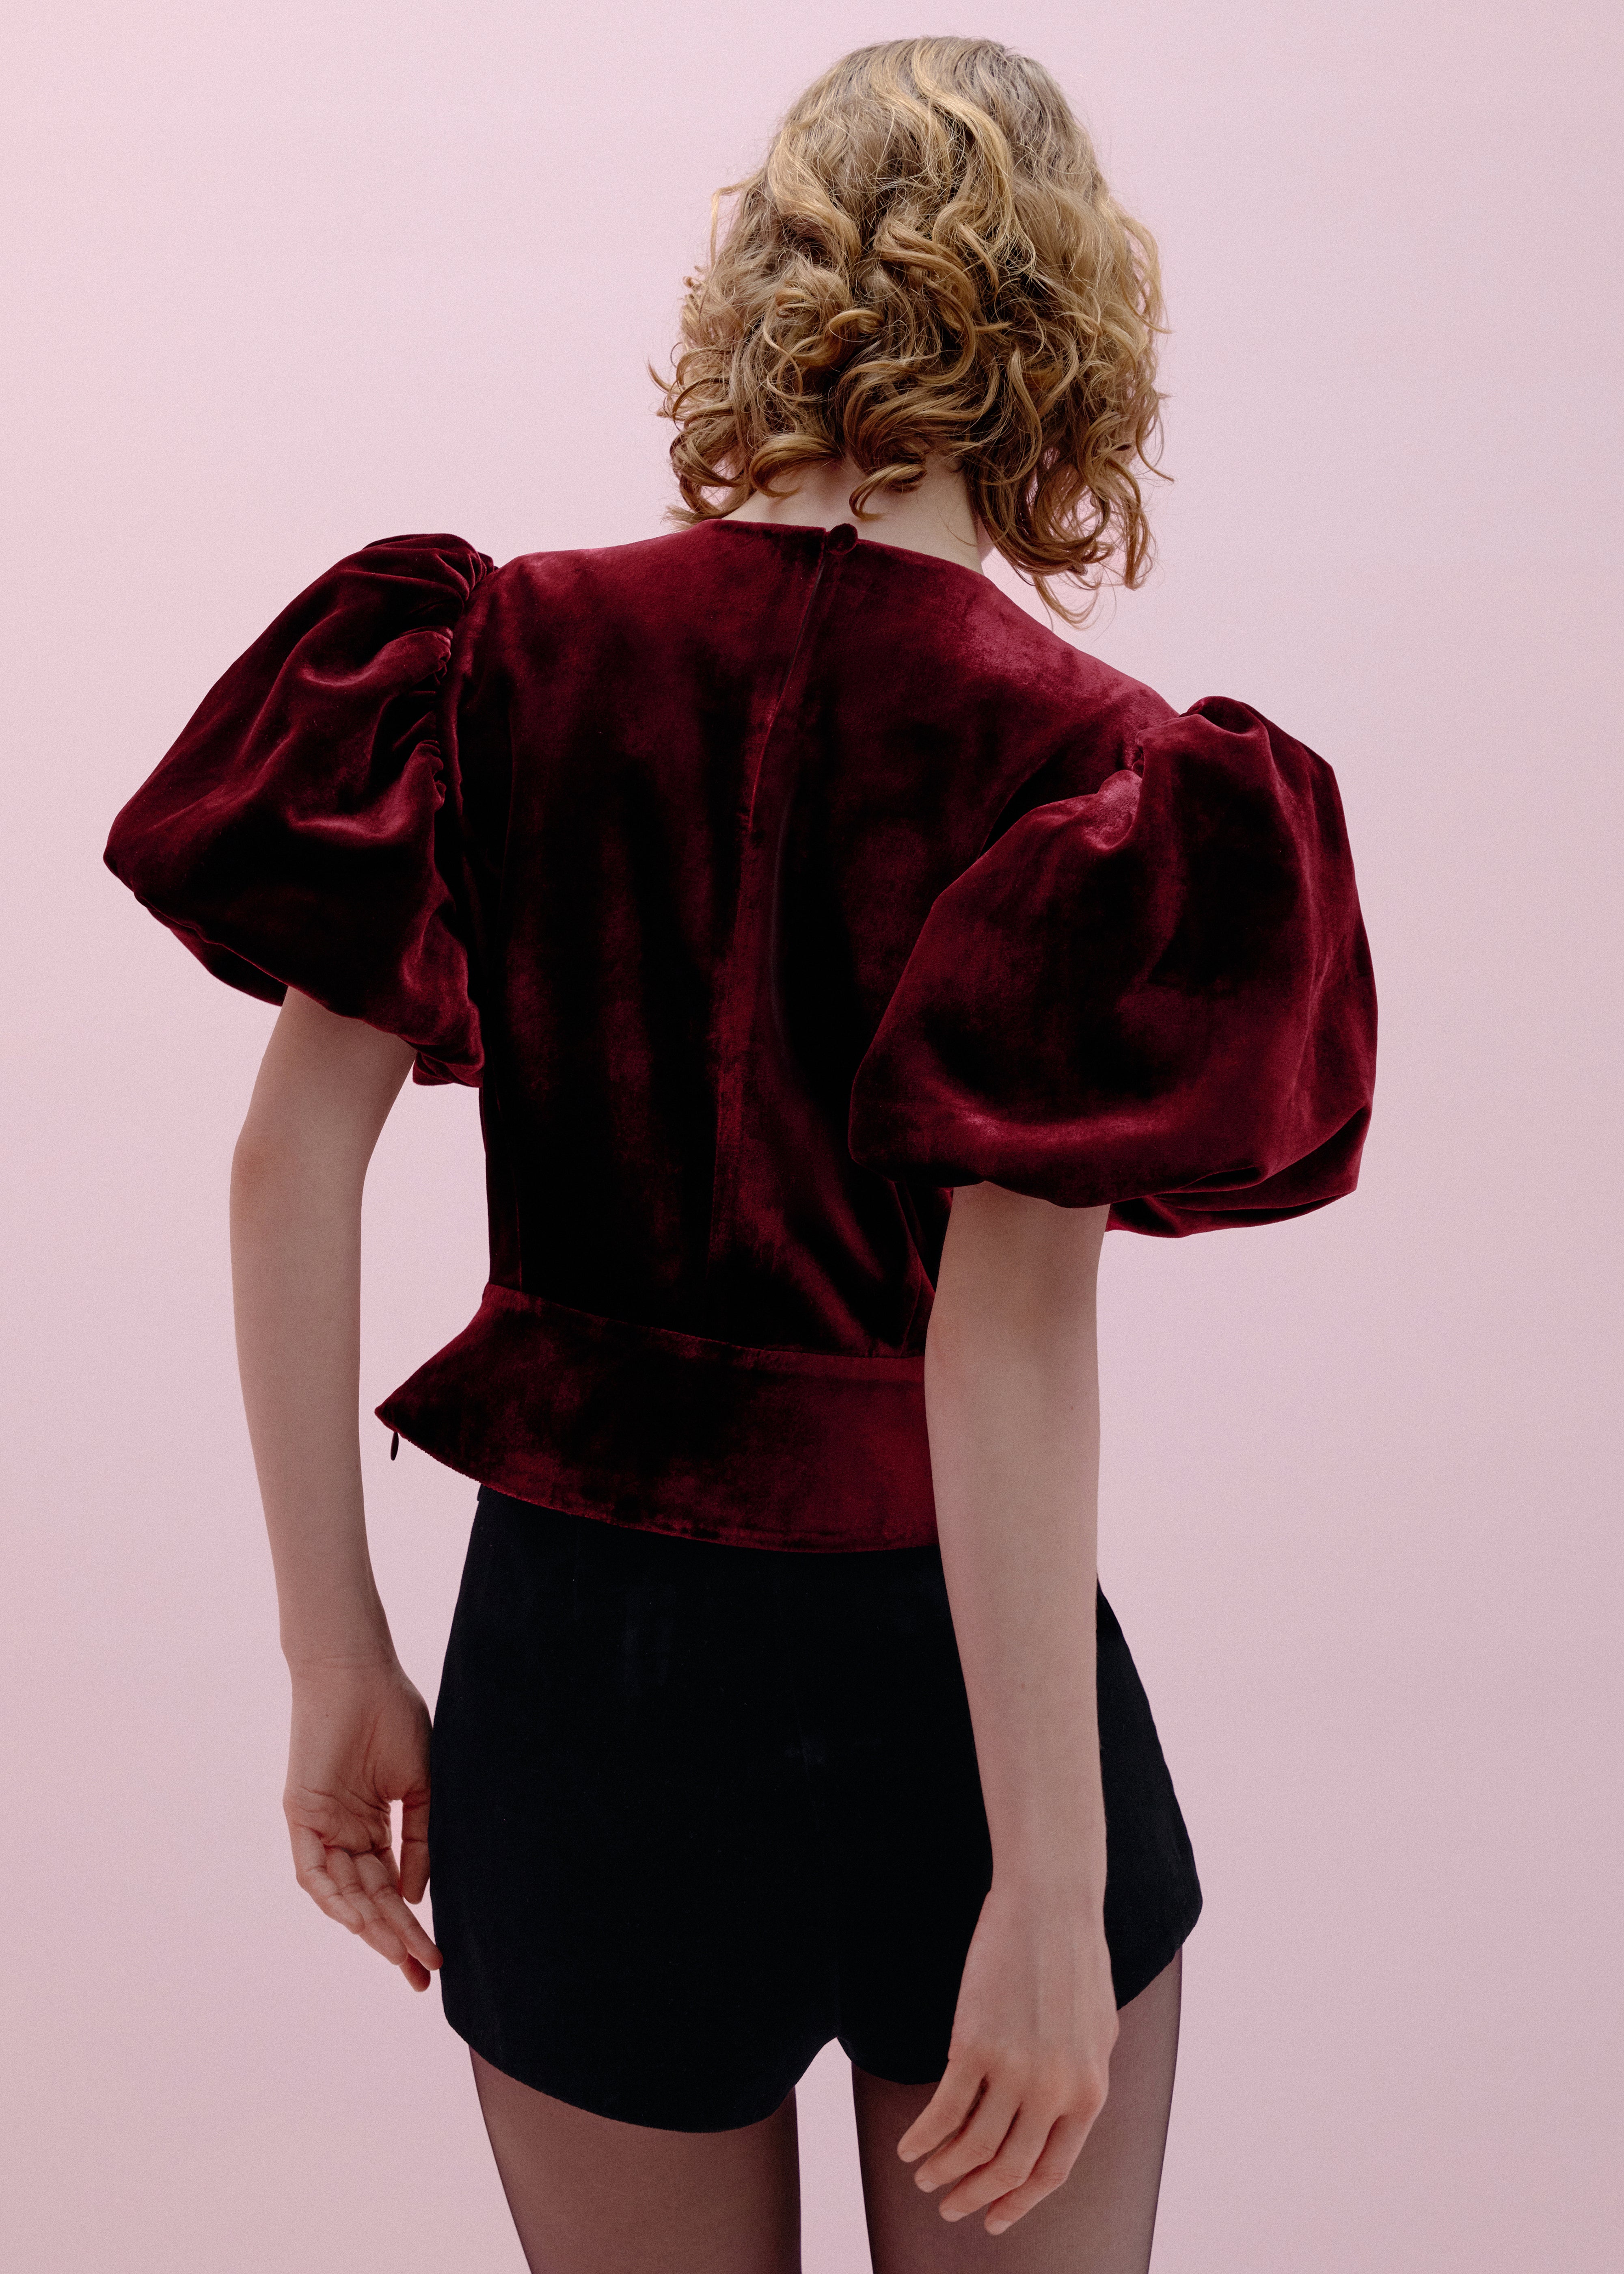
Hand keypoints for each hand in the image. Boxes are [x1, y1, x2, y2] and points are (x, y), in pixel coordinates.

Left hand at [283, 1658, 441, 1990]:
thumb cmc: (394, 1716)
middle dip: (395, 1939)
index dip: (410, 1925)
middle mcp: (344, 1834)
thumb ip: (419, 1839)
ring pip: (343, 1894)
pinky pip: (314, 1870)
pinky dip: (335, 1897)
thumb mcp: (419, 1786)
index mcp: (372, 1826)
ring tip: (403, 1952)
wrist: (360, 1673)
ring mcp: (321, 1827)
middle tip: (422, 1973)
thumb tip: (416, 1896)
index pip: (390, 1889)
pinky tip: (360, 1920)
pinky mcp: (301, 1815)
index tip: (434, 1960)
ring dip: (371, 1926)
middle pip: (369, 1900)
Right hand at [898, 1876, 1118, 2232]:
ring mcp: (1015, 2069)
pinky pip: (944, 2109)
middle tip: (948, 2208)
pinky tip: (908, 2146)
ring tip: (923, 2176)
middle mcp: (1056, 2090)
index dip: (1018, 2202)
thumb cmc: (1073, 1957)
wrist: (1051, 1900)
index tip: (992, 2219)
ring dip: (944, 2170)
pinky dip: (923, 2136)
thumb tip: (1055, 2120)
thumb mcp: (1095, 2032)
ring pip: (973, 2147)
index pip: (1051, 2171)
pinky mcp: (976, 2043)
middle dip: (975, 2197)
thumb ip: (1078, 2081)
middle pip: (1008, 2168)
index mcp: (1090, 2091)